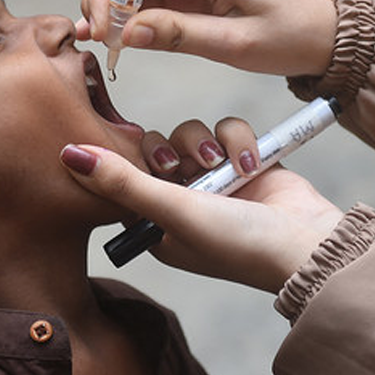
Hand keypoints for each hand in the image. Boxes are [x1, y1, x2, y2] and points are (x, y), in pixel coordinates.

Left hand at [60, 118, 342, 292]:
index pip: (122, 179)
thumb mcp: (171, 211)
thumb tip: (66, 155)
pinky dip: (238, 140)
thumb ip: (120, 182)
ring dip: (206, 143)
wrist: (308, 245)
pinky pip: (226, 130)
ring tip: (225, 166)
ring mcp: (214, 180)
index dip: (124, 161)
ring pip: (189, 133)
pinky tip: (251, 162)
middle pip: (155, 148)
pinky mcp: (243, 161)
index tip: (137, 158)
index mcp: (155, 223)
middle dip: (170, 150)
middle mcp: (181, 200)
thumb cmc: (235, 242)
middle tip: (181, 167)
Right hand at [78, 0, 336, 76]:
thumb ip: (180, 35)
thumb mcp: (236, 45)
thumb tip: (127, 33)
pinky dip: (126, 7)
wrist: (323, 32)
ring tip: (103, 37)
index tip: (100, 33)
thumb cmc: (289, 38)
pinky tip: (121, 32)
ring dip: (109, 0)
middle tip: (95, 36)